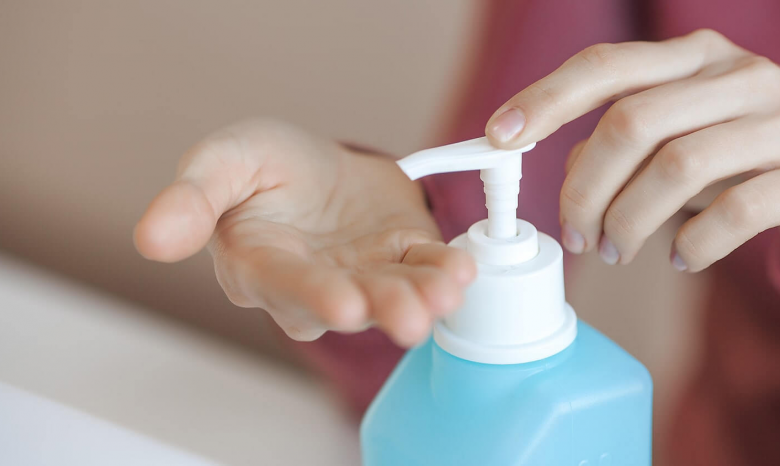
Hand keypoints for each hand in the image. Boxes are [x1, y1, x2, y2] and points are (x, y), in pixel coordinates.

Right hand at [134, 120, 474, 346]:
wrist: (318, 165)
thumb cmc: (264, 167)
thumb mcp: (223, 161)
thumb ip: (192, 198)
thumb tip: (151, 237)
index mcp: (262, 264)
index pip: (284, 285)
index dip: (312, 295)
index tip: (341, 304)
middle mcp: (314, 284)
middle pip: (348, 303)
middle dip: (379, 309)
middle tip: (407, 317)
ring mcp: (363, 276)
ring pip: (393, 294)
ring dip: (423, 298)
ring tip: (446, 293)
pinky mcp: (403, 259)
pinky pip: (426, 269)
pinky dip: (447, 271)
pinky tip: (463, 270)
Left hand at [486, 29, 779, 271]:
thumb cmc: (735, 144)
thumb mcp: (678, 124)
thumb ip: (622, 136)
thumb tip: (570, 171)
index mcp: (692, 58)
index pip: (605, 66)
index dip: (545, 100)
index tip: (500, 136)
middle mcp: (735, 76)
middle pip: (630, 123)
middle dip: (585, 190)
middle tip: (575, 236)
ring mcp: (775, 120)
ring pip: (675, 168)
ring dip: (629, 221)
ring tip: (616, 250)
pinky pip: (735, 211)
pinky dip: (694, 243)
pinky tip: (680, 258)